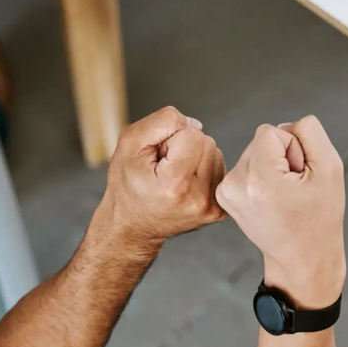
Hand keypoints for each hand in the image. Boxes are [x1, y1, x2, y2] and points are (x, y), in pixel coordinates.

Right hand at [101, 106, 226, 258]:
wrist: (133, 225)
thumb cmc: (127, 184)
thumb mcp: (129, 143)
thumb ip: (161, 121)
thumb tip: (194, 124)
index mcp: (176, 184)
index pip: (193, 134)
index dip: (172, 138)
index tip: (158, 158)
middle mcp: (198, 199)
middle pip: (207, 143)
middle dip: (185, 147)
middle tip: (165, 167)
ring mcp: (211, 208)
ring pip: (216, 155)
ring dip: (195, 158)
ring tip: (174, 176)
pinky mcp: (218, 211)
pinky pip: (220, 172)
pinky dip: (204, 171)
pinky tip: (186, 184)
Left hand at [217, 116, 345, 307]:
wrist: (302, 258)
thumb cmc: (320, 219)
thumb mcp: (330, 167)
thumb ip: (309, 132)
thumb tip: (285, 126)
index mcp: (259, 179)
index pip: (271, 131)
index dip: (293, 149)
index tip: (299, 178)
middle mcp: (235, 185)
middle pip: (260, 141)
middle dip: (281, 158)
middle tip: (294, 190)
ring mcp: (226, 192)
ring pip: (254, 153)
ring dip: (272, 168)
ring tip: (284, 197)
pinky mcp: (224, 196)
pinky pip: (247, 167)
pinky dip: (261, 177)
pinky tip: (271, 199)